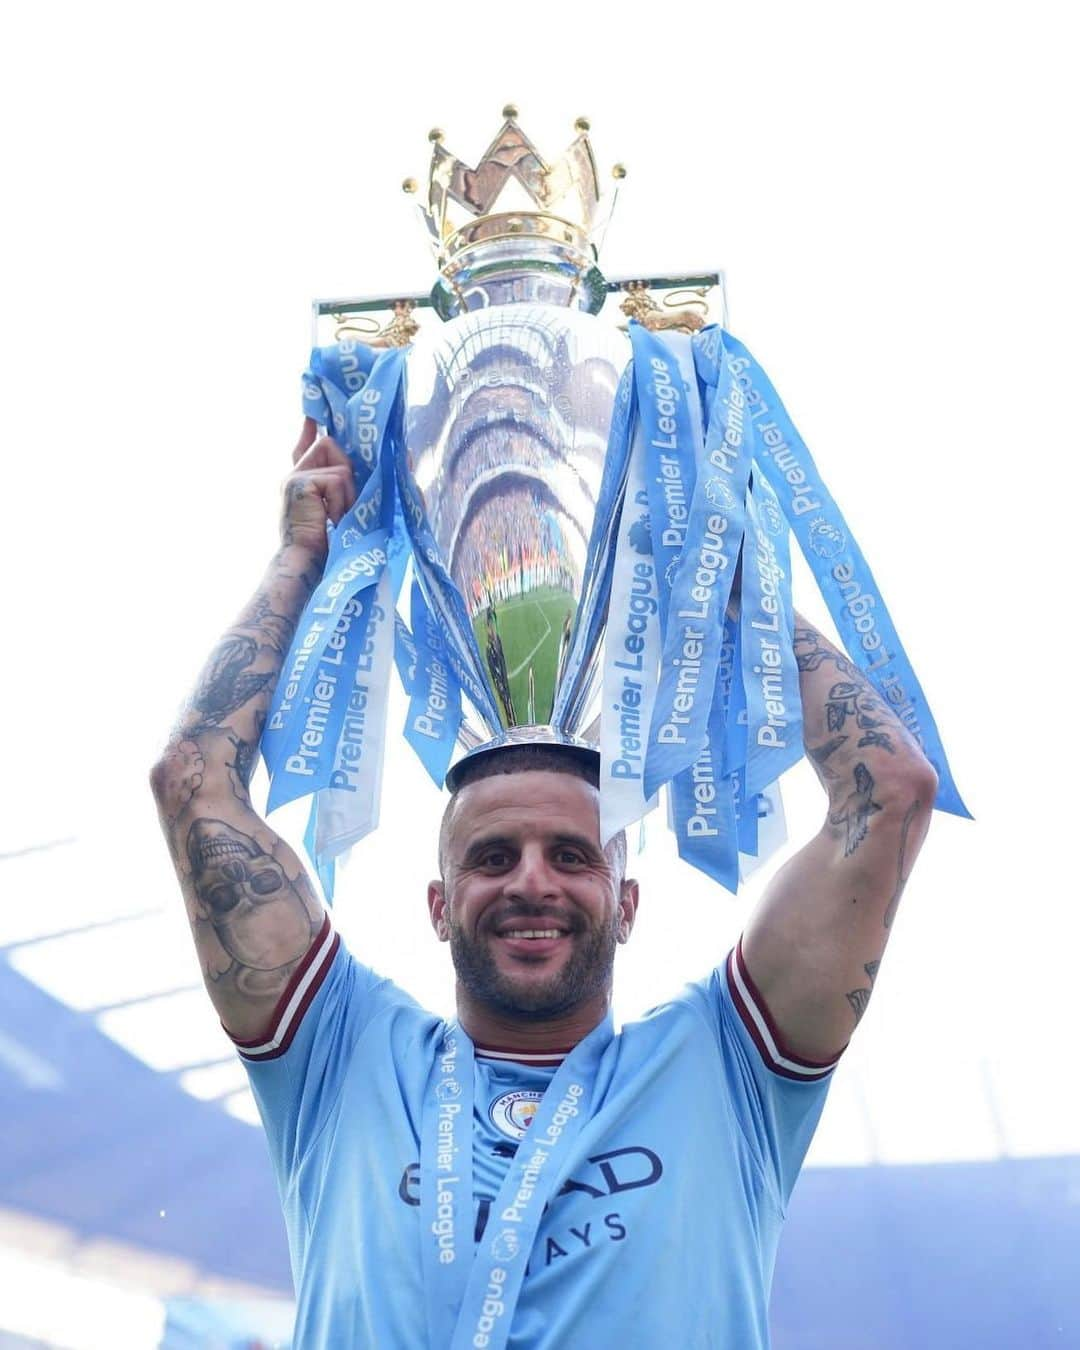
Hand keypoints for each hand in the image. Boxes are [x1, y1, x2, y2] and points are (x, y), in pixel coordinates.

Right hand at [281, 418, 355, 559]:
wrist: (309, 564)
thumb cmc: (331, 546)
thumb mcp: (347, 511)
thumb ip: (356, 488)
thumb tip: (399, 460)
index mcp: (304, 484)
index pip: (304, 448)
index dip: (308, 430)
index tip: (311, 416)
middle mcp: (295, 477)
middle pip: (330, 446)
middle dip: (347, 473)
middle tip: (343, 507)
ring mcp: (295, 477)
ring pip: (340, 464)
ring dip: (348, 492)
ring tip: (337, 517)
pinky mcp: (300, 481)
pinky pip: (339, 477)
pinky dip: (342, 500)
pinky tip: (331, 518)